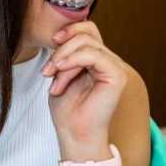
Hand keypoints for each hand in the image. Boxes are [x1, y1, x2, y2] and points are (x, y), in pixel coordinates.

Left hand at [44, 21, 130, 156]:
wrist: (75, 135)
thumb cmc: (68, 111)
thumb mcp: (61, 74)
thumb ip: (66, 54)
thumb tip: (62, 35)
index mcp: (98, 60)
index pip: (88, 30)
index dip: (69, 30)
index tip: (51, 43)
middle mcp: (109, 62)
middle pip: (86, 32)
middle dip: (61, 48)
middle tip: (48, 70)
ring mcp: (115, 68)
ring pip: (87, 42)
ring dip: (63, 58)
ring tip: (53, 77)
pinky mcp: (117, 75)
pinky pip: (93, 54)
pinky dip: (72, 61)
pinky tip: (61, 72)